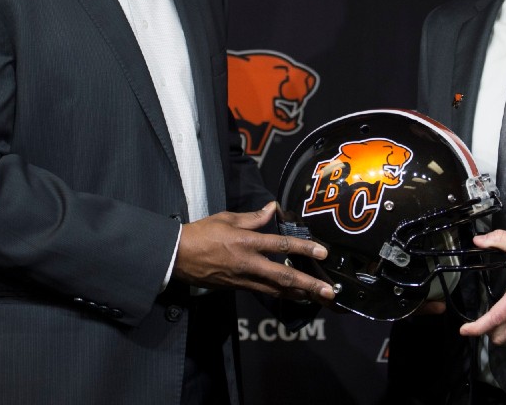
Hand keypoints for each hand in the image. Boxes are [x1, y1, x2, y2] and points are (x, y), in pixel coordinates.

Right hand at [175, 202, 335, 302]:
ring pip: (277, 290)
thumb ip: (253, 217)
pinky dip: (282, 294)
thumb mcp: (227, 219)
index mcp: (246, 242)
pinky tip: (294, 295)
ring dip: (300, 294)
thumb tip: (273, 208)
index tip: (322, 252)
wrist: (177, 257)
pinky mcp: (238, 288)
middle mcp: (248, 264)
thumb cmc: (201, 233)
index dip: (304, 248)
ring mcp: (244, 279)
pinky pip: (265, 292)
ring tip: (319, 298)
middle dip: (309, 284)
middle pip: (284, 276)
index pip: (281, 246)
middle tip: (329, 290)